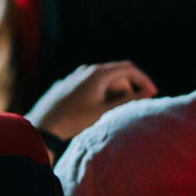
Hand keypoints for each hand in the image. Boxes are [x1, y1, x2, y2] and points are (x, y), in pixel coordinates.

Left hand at [25, 62, 157, 141]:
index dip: (144, 80)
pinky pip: (90, 86)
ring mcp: (76, 77)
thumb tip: (148, 93)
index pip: (129, 68)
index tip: (153, 94)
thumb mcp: (105, 112)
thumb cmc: (74, 121)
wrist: (42, 126)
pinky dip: (100, 95)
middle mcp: (87, 70)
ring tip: (114, 112)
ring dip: (114, 93)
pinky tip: (97, 111)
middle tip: (132, 109)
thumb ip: (129, 101)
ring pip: (103, 80)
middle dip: (128, 89)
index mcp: (98, 73)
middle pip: (116, 74)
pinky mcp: (68, 86)